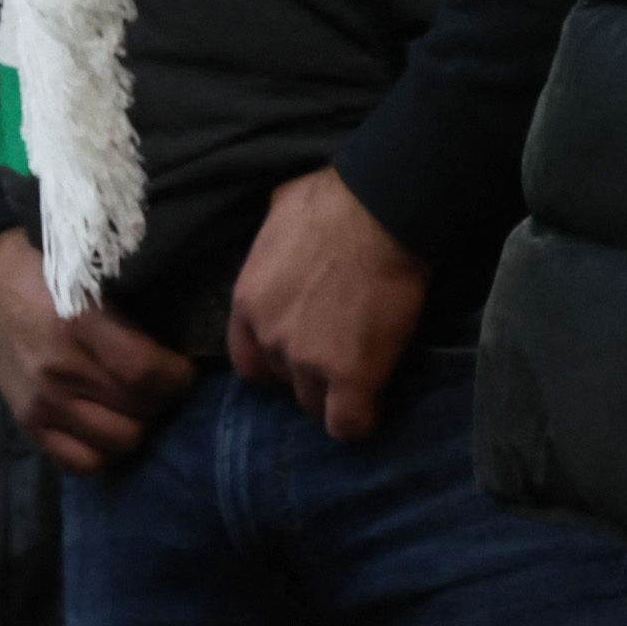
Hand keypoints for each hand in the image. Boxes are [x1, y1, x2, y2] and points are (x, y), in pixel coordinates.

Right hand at [0, 229, 195, 474]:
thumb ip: (132, 313)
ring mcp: (41, 402)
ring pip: (118, 441)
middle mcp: (58, 370)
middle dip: (161, 400)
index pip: (146, 372)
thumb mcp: (92, 277)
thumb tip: (189, 341)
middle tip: (161, 384)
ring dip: (136, 425)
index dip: (178, 377)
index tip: (183, 368)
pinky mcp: (28, 424)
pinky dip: (104, 450)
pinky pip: (82, 462)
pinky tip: (108, 423)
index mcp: (78, 323)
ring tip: (135, 404)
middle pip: (139, 410)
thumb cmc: (52, 276)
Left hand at [226, 166, 427, 441]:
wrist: (379, 211)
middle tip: (338, 355)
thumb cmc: (331, 200)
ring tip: (362, 374)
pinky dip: (361, 421)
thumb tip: (282, 244)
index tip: (300, 353)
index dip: (274, 361)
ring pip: (314, 405)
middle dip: (307, 374)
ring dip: (335, 394)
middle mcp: (269, 337)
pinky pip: (349, 425)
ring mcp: (307, 360)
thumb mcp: (275, 221)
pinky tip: (375, 404)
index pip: (246, 359)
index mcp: (247, 302)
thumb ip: (271, 252)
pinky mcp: (351, 376)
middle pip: (282, 382)